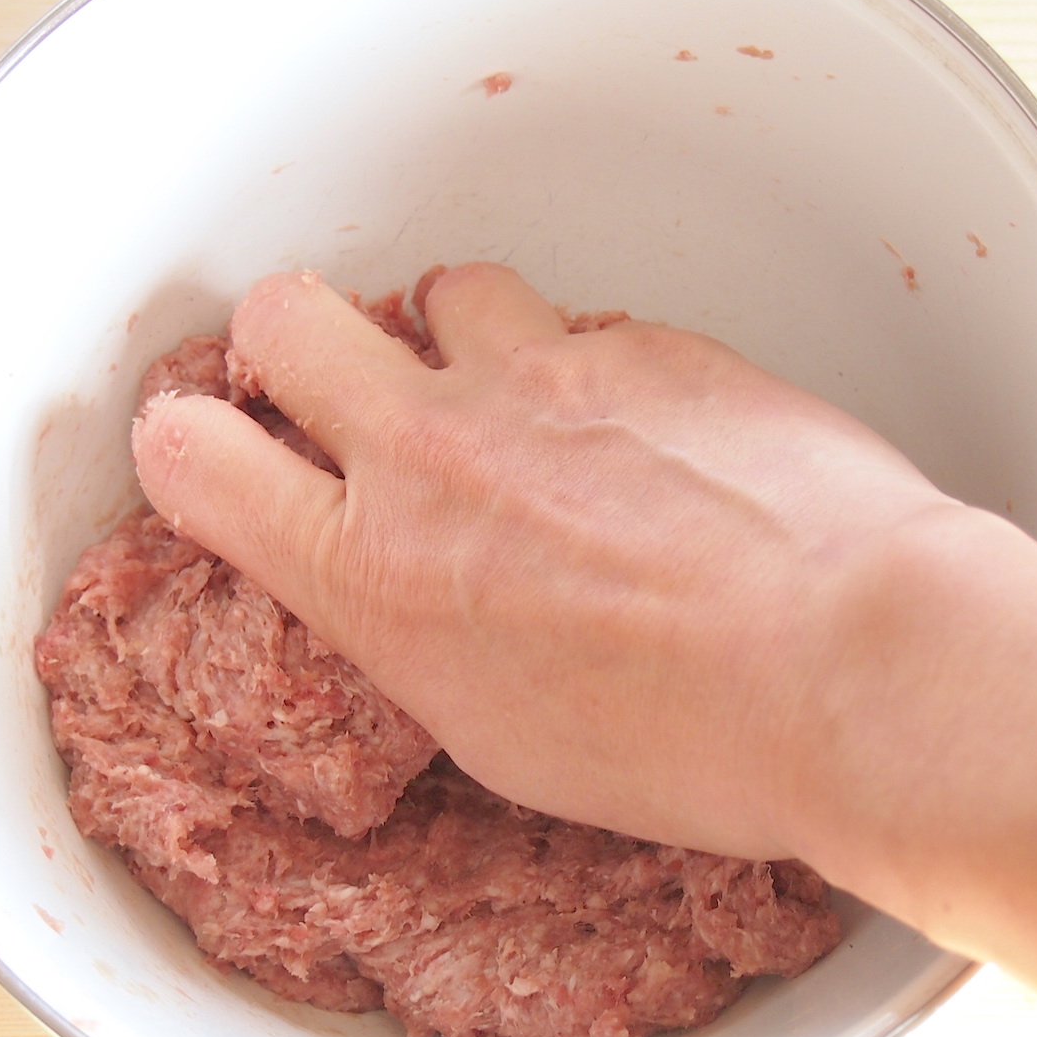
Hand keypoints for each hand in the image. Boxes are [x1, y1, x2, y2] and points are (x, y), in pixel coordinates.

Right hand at [132, 263, 956, 857]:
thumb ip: (418, 625)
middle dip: (290, 342)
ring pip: (441, 293)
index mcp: (372, 571)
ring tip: (529, 410)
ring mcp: (536, 378)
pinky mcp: (640, 343)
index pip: (195, 459)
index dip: (187, 443)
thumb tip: (412, 580)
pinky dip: (590, 371)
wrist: (849, 667)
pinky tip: (649, 438)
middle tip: (340, 383)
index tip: (206, 447)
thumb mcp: (499, 734)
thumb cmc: (686, 742)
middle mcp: (431, 451)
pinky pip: (579, 326)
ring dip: (461, 342)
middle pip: (281, 316)